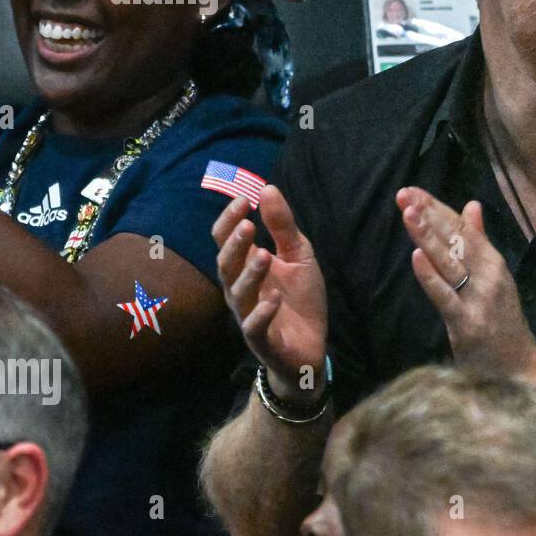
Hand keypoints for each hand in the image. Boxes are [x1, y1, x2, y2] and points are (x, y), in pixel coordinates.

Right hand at [212, 186, 327, 405]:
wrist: (310, 348)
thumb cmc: (299, 299)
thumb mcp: (298, 256)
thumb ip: (283, 226)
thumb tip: (267, 188)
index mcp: (246, 267)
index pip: (226, 240)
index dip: (229, 220)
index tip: (243, 199)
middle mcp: (240, 290)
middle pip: (225, 265)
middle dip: (234, 246)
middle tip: (247, 226)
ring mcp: (248, 315)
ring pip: (238, 294)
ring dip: (250, 275)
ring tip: (265, 257)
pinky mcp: (262, 339)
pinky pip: (255, 326)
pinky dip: (263, 312)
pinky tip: (274, 298)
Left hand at [396, 187, 535, 375]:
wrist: (519, 368)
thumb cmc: (502, 322)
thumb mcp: (495, 277)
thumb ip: (480, 241)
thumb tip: (471, 206)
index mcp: (493, 262)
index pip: (462, 228)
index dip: (437, 208)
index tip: (412, 192)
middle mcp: (489, 275)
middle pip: (455, 239)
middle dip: (429, 215)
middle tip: (405, 195)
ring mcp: (479, 299)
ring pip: (449, 262)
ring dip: (428, 236)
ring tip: (409, 214)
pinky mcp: (467, 324)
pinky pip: (445, 296)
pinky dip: (430, 276)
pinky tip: (415, 257)